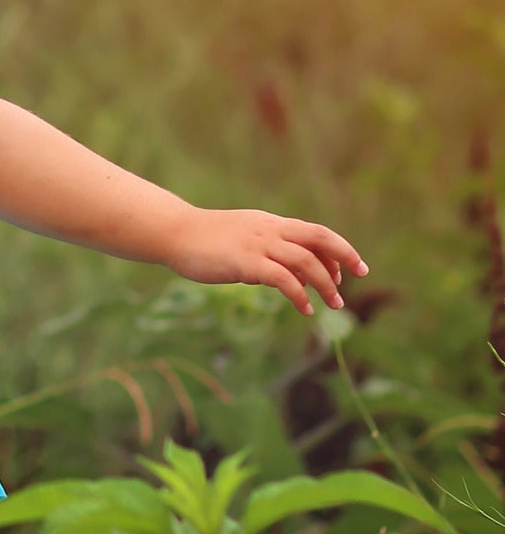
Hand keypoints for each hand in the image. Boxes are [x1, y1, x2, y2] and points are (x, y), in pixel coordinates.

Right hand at [164, 207, 367, 317]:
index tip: (346, 271)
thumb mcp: (242, 240)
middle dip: (344, 256)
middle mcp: (270, 230)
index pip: (315, 232)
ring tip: (334, 304)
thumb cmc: (204, 240)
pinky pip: (282, 279)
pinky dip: (299, 295)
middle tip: (359, 277)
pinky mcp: (245, 262)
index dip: (337, 250)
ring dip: (326, 283)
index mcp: (271, 224)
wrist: (174, 233)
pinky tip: (305, 309)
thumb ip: (267, 252)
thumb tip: (289, 275)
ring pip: (305, 260)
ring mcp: (258, 245)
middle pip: (319, 238)